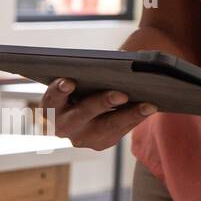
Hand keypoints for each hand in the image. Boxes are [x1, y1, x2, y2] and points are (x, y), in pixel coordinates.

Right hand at [40, 78, 155, 150]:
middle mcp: (62, 126)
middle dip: (101, 103)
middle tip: (121, 94)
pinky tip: (150, 109)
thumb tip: (125, 58)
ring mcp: (81, 138)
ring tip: (148, 106)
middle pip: (81, 115)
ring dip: (128, 116)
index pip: (51, 99)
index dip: (58, 91)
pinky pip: (119, 132)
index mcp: (51, 107)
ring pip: (105, 128)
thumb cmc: (84, 85)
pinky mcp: (100, 143)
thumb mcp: (82, 78)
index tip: (69, 81)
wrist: (89, 109)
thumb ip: (93, 70)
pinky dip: (135, 119)